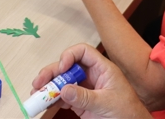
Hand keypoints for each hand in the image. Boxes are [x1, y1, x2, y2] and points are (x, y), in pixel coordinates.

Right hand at [32, 44, 149, 118]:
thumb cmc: (129, 113)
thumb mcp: (107, 103)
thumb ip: (86, 97)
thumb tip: (64, 89)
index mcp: (102, 69)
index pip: (83, 52)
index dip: (69, 55)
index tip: (61, 67)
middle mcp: (91, 77)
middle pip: (67, 68)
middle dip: (52, 73)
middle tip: (39, 83)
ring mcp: (85, 90)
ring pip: (62, 83)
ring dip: (48, 88)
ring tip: (36, 95)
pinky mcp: (80, 103)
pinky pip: (63, 98)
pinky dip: (52, 101)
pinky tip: (44, 104)